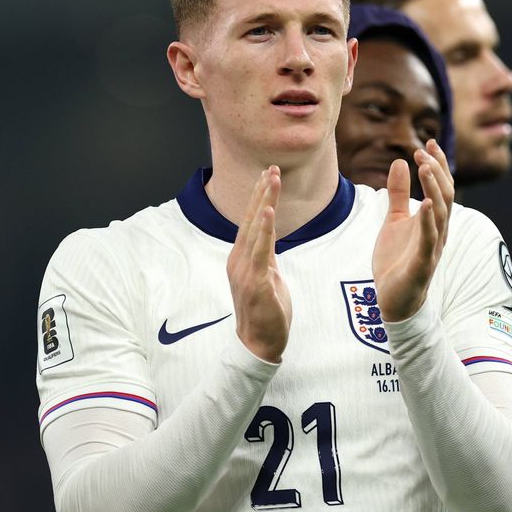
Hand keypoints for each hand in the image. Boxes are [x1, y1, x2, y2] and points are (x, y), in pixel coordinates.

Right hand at [227, 167, 291, 362]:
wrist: (258, 344)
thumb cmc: (266, 313)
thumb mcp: (269, 278)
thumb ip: (267, 258)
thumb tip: (270, 241)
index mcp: (242, 258)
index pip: (251, 222)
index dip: (259, 198)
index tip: (268, 176)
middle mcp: (239, 260)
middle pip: (251, 219)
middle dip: (262, 191)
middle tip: (272, 167)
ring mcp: (245, 269)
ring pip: (255, 228)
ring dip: (264, 201)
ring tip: (272, 178)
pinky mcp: (255, 281)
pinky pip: (261, 250)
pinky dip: (264, 229)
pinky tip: (268, 211)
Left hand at [373, 139, 453, 321]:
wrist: (393, 299)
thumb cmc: (397, 261)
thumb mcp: (394, 220)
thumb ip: (398, 194)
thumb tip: (399, 162)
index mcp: (434, 220)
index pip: (442, 187)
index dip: (437, 164)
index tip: (428, 143)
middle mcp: (438, 231)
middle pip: (445, 195)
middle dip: (436, 170)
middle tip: (423, 150)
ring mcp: (433, 247)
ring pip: (440, 213)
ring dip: (433, 188)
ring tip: (425, 166)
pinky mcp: (422, 263)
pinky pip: (429, 239)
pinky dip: (428, 220)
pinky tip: (425, 203)